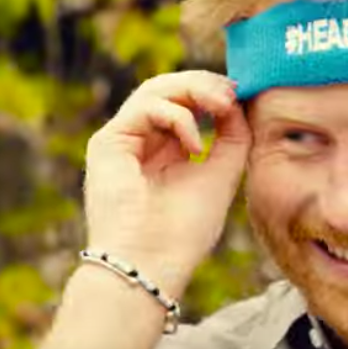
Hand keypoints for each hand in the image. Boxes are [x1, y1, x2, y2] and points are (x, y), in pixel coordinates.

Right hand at [83, 71, 251, 296]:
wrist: (153, 264)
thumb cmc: (187, 228)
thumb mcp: (222, 173)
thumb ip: (233, 136)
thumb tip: (237, 101)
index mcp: (167, 148)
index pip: (186, 102)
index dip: (212, 91)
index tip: (240, 93)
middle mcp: (143, 140)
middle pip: (169, 89)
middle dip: (204, 84)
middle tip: (232, 92)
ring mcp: (124, 140)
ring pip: (155, 89)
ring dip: (193, 90)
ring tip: (222, 104)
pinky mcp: (107, 142)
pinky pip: (145, 108)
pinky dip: (177, 118)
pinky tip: (194, 146)